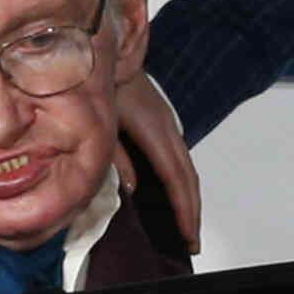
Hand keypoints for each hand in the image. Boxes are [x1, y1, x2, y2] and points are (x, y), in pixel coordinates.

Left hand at [112, 75, 201, 253]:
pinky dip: (180, 183)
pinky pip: (178, 160)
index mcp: (155, 131)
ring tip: (185, 227)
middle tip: (191, 243)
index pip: (176, 179)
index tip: (188, 236)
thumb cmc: (102, 84)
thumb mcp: (103, 122)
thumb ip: (116, 157)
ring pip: (186, 169)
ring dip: (188, 199)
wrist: (109, 50)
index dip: (184, 210)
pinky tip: (172, 198)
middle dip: (191, 212)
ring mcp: (167, 125)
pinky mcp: (160, 124)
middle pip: (188, 178)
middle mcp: (168, 129)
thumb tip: (132, 189)